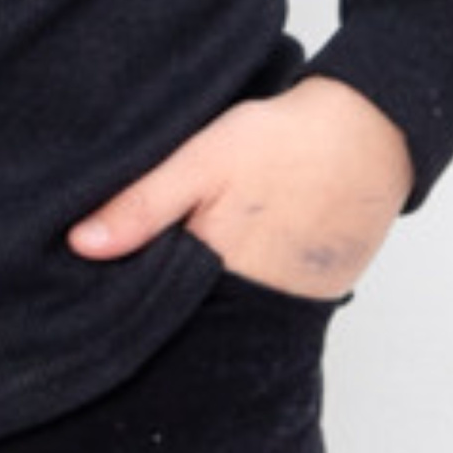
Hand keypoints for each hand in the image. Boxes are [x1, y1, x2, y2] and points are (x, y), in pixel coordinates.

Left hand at [67, 76, 414, 300]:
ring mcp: (292, 308)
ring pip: (228, 314)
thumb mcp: (201, 161)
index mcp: (220, 275)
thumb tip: (80, 245)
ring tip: (191, 261)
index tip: (97, 291)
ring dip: (207, 296)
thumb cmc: (284, 143)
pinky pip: (266, 305)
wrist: (371, 134)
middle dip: (165, 300)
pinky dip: (247, 287)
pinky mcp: (316, 297)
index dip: (127, 299)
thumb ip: (141, 205)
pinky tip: (235, 256)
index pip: (157, 311)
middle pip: (192, 319)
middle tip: (141, 271)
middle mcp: (258, 308)